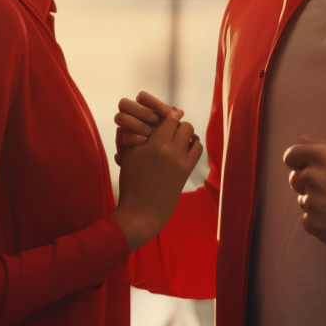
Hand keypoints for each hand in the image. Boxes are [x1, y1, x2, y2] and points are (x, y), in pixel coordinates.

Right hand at [112, 101, 201, 250]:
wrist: (142, 211)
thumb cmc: (131, 182)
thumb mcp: (127, 156)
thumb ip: (132, 135)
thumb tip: (138, 118)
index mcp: (151, 143)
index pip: (167, 116)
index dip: (167, 114)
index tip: (165, 115)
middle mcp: (167, 148)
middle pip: (181, 122)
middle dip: (176, 123)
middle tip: (170, 127)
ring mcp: (180, 159)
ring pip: (190, 132)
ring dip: (185, 132)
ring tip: (177, 138)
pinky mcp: (187, 170)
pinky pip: (197, 147)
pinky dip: (193, 144)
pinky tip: (185, 148)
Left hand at [284, 136, 325, 263]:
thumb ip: (323, 146)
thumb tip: (302, 140)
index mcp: (322, 156)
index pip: (290, 155)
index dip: (298, 162)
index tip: (307, 168)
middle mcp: (313, 176)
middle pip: (295, 179)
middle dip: (308, 183)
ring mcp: (312, 201)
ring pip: (303, 200)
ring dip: (317, 202)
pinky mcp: (313, 224)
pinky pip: (308, 219)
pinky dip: (320, 221)